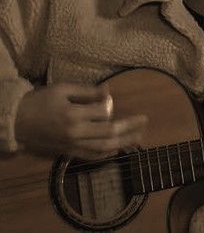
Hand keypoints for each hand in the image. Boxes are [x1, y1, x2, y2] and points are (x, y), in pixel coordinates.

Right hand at [14, 83, 147, 159]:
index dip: (110, 104)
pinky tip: (117, 148)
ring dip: (124, 142)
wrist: (17, 122)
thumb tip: (109, 92)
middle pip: (110, 132)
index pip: (104, 111)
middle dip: (130, 126)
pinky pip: (91, 156)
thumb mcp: (63, 89)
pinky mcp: (68, 153)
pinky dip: (106, 153)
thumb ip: (87, 91)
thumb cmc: (40, 101)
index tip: (109, 97)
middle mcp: (76, 133)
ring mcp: (73, 145)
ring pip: (104, 147)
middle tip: (145, 120)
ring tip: (139, 137)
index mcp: (74, 115)